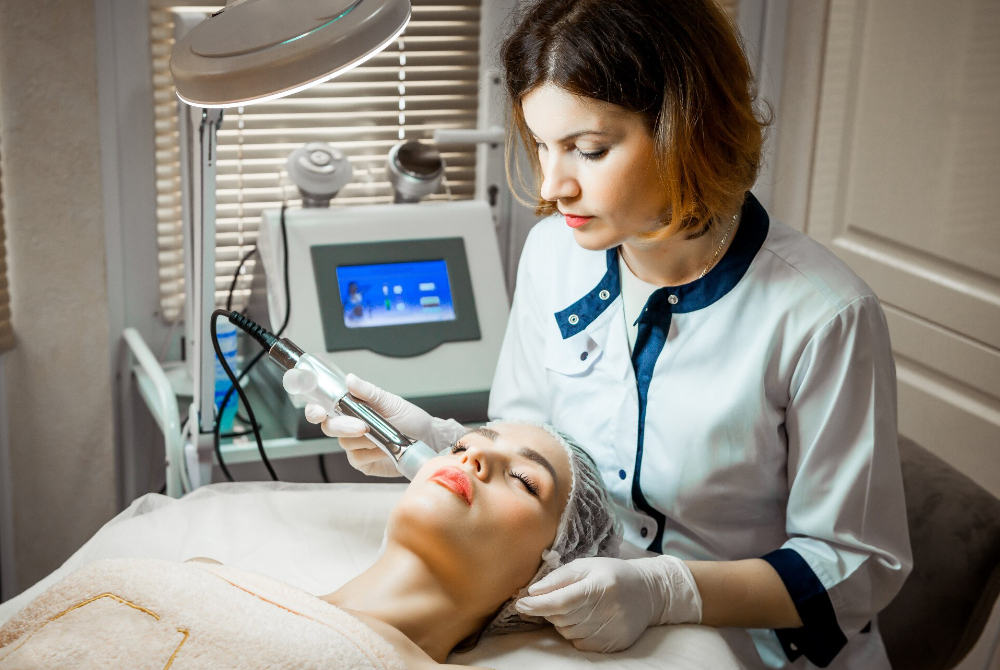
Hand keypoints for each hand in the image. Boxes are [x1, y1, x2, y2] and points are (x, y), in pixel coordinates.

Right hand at [304, 374, 434, 477]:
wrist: (426, 438)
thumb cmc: (409, 418)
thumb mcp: (390, 401)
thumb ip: (368, 392)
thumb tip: (350, 379)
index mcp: (351, 408)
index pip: (323, 408)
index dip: (314, 410)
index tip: (318, 412)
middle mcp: (348, 426)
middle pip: (329, 427)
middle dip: (344, 426)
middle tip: (363, 427)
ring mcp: (354, 446)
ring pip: (344, 443)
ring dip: (364, 440)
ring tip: (383, 436)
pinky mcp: (362, 462)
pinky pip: (357, 458)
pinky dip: (371, 453)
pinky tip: (384, 449)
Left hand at [514, 555, 702, 652]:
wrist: (648, 593)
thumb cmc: (612, 574)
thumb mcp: (586, 566)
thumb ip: (558, 577)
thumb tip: (532, 591)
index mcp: (600, 585)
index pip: (562, 601)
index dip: (537, 605)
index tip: (520, 604)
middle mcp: (607, 610)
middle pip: (562, 618)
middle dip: (550, 609)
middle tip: (559, 597)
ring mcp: (612, 630)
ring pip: (568, 632)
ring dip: (563, 621)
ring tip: (579, 606)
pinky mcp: (613, 645)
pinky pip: (579, 644)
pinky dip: (576, 632)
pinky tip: (588, 619)